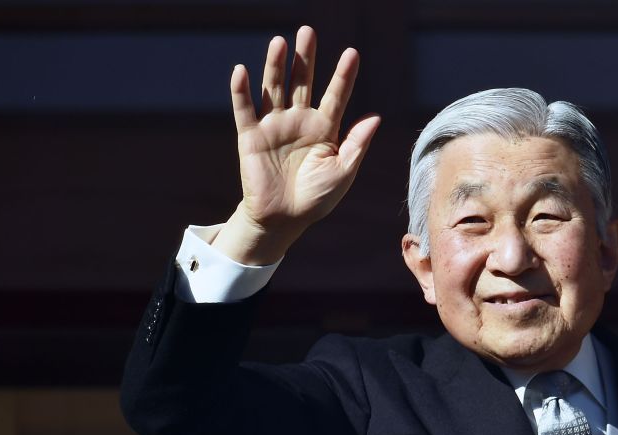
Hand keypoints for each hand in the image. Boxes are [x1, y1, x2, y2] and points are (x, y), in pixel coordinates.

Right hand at [213, 25, 380, 263]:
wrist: (284, 220)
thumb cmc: (317, 199)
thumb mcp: (343, 172)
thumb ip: (356, 144)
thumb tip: (376, 117)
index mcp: (325, 129)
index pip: (336, 95)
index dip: (343, 76)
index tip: (352, 53)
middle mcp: (299, 121)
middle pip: (303, 83)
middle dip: (305, 58)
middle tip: (307, 31)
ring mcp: (274, 126)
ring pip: (274, 88)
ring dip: (276, 66)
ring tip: (280, 42)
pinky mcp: (250, 136)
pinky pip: (244, 109)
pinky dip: (241, 91)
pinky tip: (242, 70)